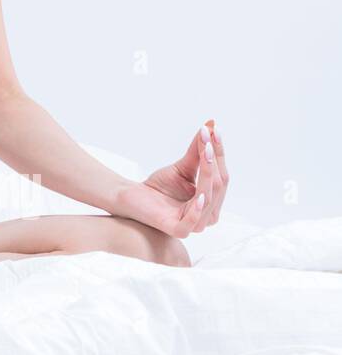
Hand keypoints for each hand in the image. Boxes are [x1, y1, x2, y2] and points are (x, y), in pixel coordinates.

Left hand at [115, 119, 227, 237]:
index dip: (218, 153)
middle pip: (218, 185)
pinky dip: (197, 209)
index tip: (214, 130)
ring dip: (207, 175)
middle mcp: (209, 215)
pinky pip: (192, 222)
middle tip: (207, 137)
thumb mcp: (182, 167)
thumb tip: (212, 125)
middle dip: (213, 160)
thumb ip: (198, 151)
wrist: (132, 198)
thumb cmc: (160, 186)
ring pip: (208, 199)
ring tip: (205, 154)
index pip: (222, 175)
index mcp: (213, 201)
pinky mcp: (178, 230)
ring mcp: (195, 225)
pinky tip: (199, 196)